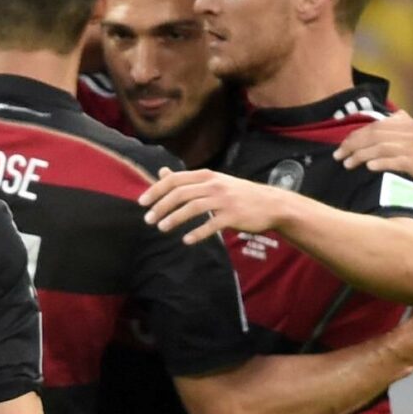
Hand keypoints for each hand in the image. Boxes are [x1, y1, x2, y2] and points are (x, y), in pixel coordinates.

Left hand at [141, 168, 285, 245]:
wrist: (270, 204)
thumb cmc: (238, 193)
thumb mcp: (213, 181)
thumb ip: (187, 179)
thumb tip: (162, 172)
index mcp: (207, 175)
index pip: (175, 180)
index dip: (156, 190)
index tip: (142, 203)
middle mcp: (214, 185)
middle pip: (181, 193)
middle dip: (161, 206)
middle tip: (148, 220)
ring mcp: (224, 200)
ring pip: (193, 207)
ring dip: (175, 218)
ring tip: (162, 228)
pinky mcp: (233, 216)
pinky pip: (211, 225)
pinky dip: (197, 233)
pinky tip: (186, 240)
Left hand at [337, 111, 412, 210]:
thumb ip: (395, 137)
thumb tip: (364, 135)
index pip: (376, 125)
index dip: (354, 136)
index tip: (340, 149)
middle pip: (377, 134)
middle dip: (354, 145)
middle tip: (339, 157)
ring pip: (385, 146)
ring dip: (362, 155)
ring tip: (348, 165)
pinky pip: (400, 161)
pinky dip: (382, 163)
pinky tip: (369, 168)